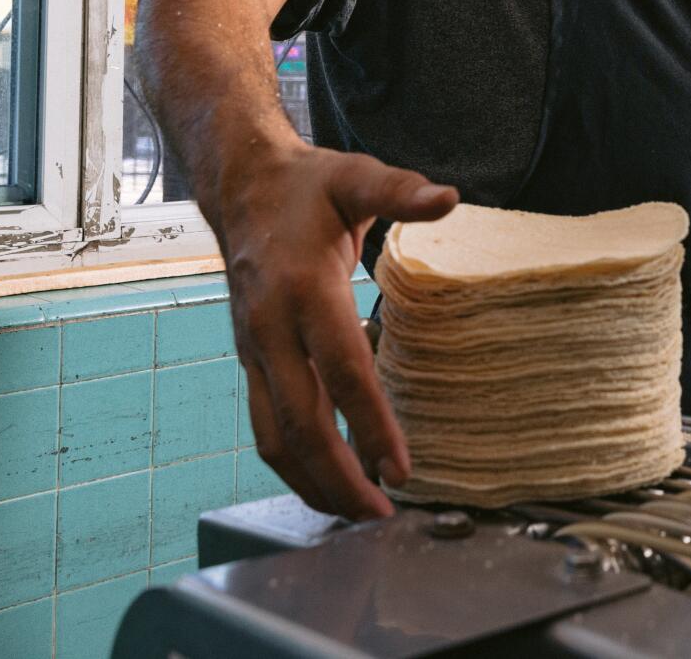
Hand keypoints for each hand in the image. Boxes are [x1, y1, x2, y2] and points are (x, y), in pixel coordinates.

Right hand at [215, 143, 456, 519]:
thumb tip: (449, 197)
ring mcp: (254, 350)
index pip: (341, 370)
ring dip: (311, 483)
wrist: (241, 188)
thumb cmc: (306, 187)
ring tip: (356, 513)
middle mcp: (271, 328)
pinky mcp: (251, 362)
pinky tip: (324, 484)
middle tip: (382, 513)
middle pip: (300, 422)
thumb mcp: (356, 177)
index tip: (399, 467)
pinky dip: (293, 465)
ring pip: (273, 437)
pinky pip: (266, 426)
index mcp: (304, 288)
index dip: (369, 424)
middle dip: (339, 476)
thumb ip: (402, 190)